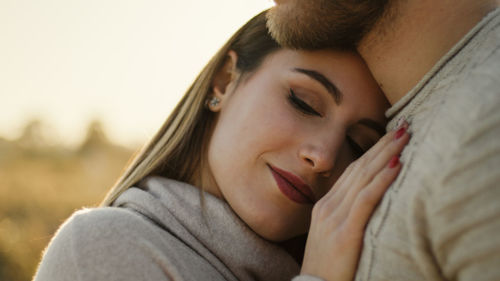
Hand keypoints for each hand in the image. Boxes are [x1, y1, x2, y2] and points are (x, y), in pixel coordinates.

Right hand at [300, 122, 409, 280]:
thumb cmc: (327, 268)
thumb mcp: (331, 236)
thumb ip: (345, 216)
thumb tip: (367, 201)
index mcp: (325, 206)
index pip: (352, 171)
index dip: (372, 152)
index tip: (389, 136)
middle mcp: (328, 206)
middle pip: (359, 168)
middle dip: (381, 145)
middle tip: (403, 126)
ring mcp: (334, 218)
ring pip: (363, 178)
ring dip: (386, 154)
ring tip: (404, 136)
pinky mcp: (344, 232)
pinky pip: (366, 199)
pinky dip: (382, 180)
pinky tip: (397, 165)